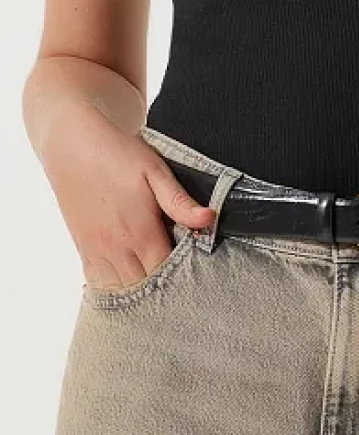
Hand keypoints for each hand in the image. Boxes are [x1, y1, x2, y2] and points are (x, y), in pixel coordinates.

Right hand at [44, 106, 215, 288]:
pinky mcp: (83, 247)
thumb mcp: (155, 172)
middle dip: (163, 286)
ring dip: (139, 289)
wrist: (72, 145)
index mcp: (141, 232)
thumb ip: (180, 202)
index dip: (183, 275)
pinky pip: (98, 281)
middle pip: (144, 286)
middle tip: (180, 277)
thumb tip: (210, 218)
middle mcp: (117, 248)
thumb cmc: (117, 154)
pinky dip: (114, 285)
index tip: (197, 270)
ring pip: (120, 289)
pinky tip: (128, 278)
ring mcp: (97, 250)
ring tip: (157, 281)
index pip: (167, 272)